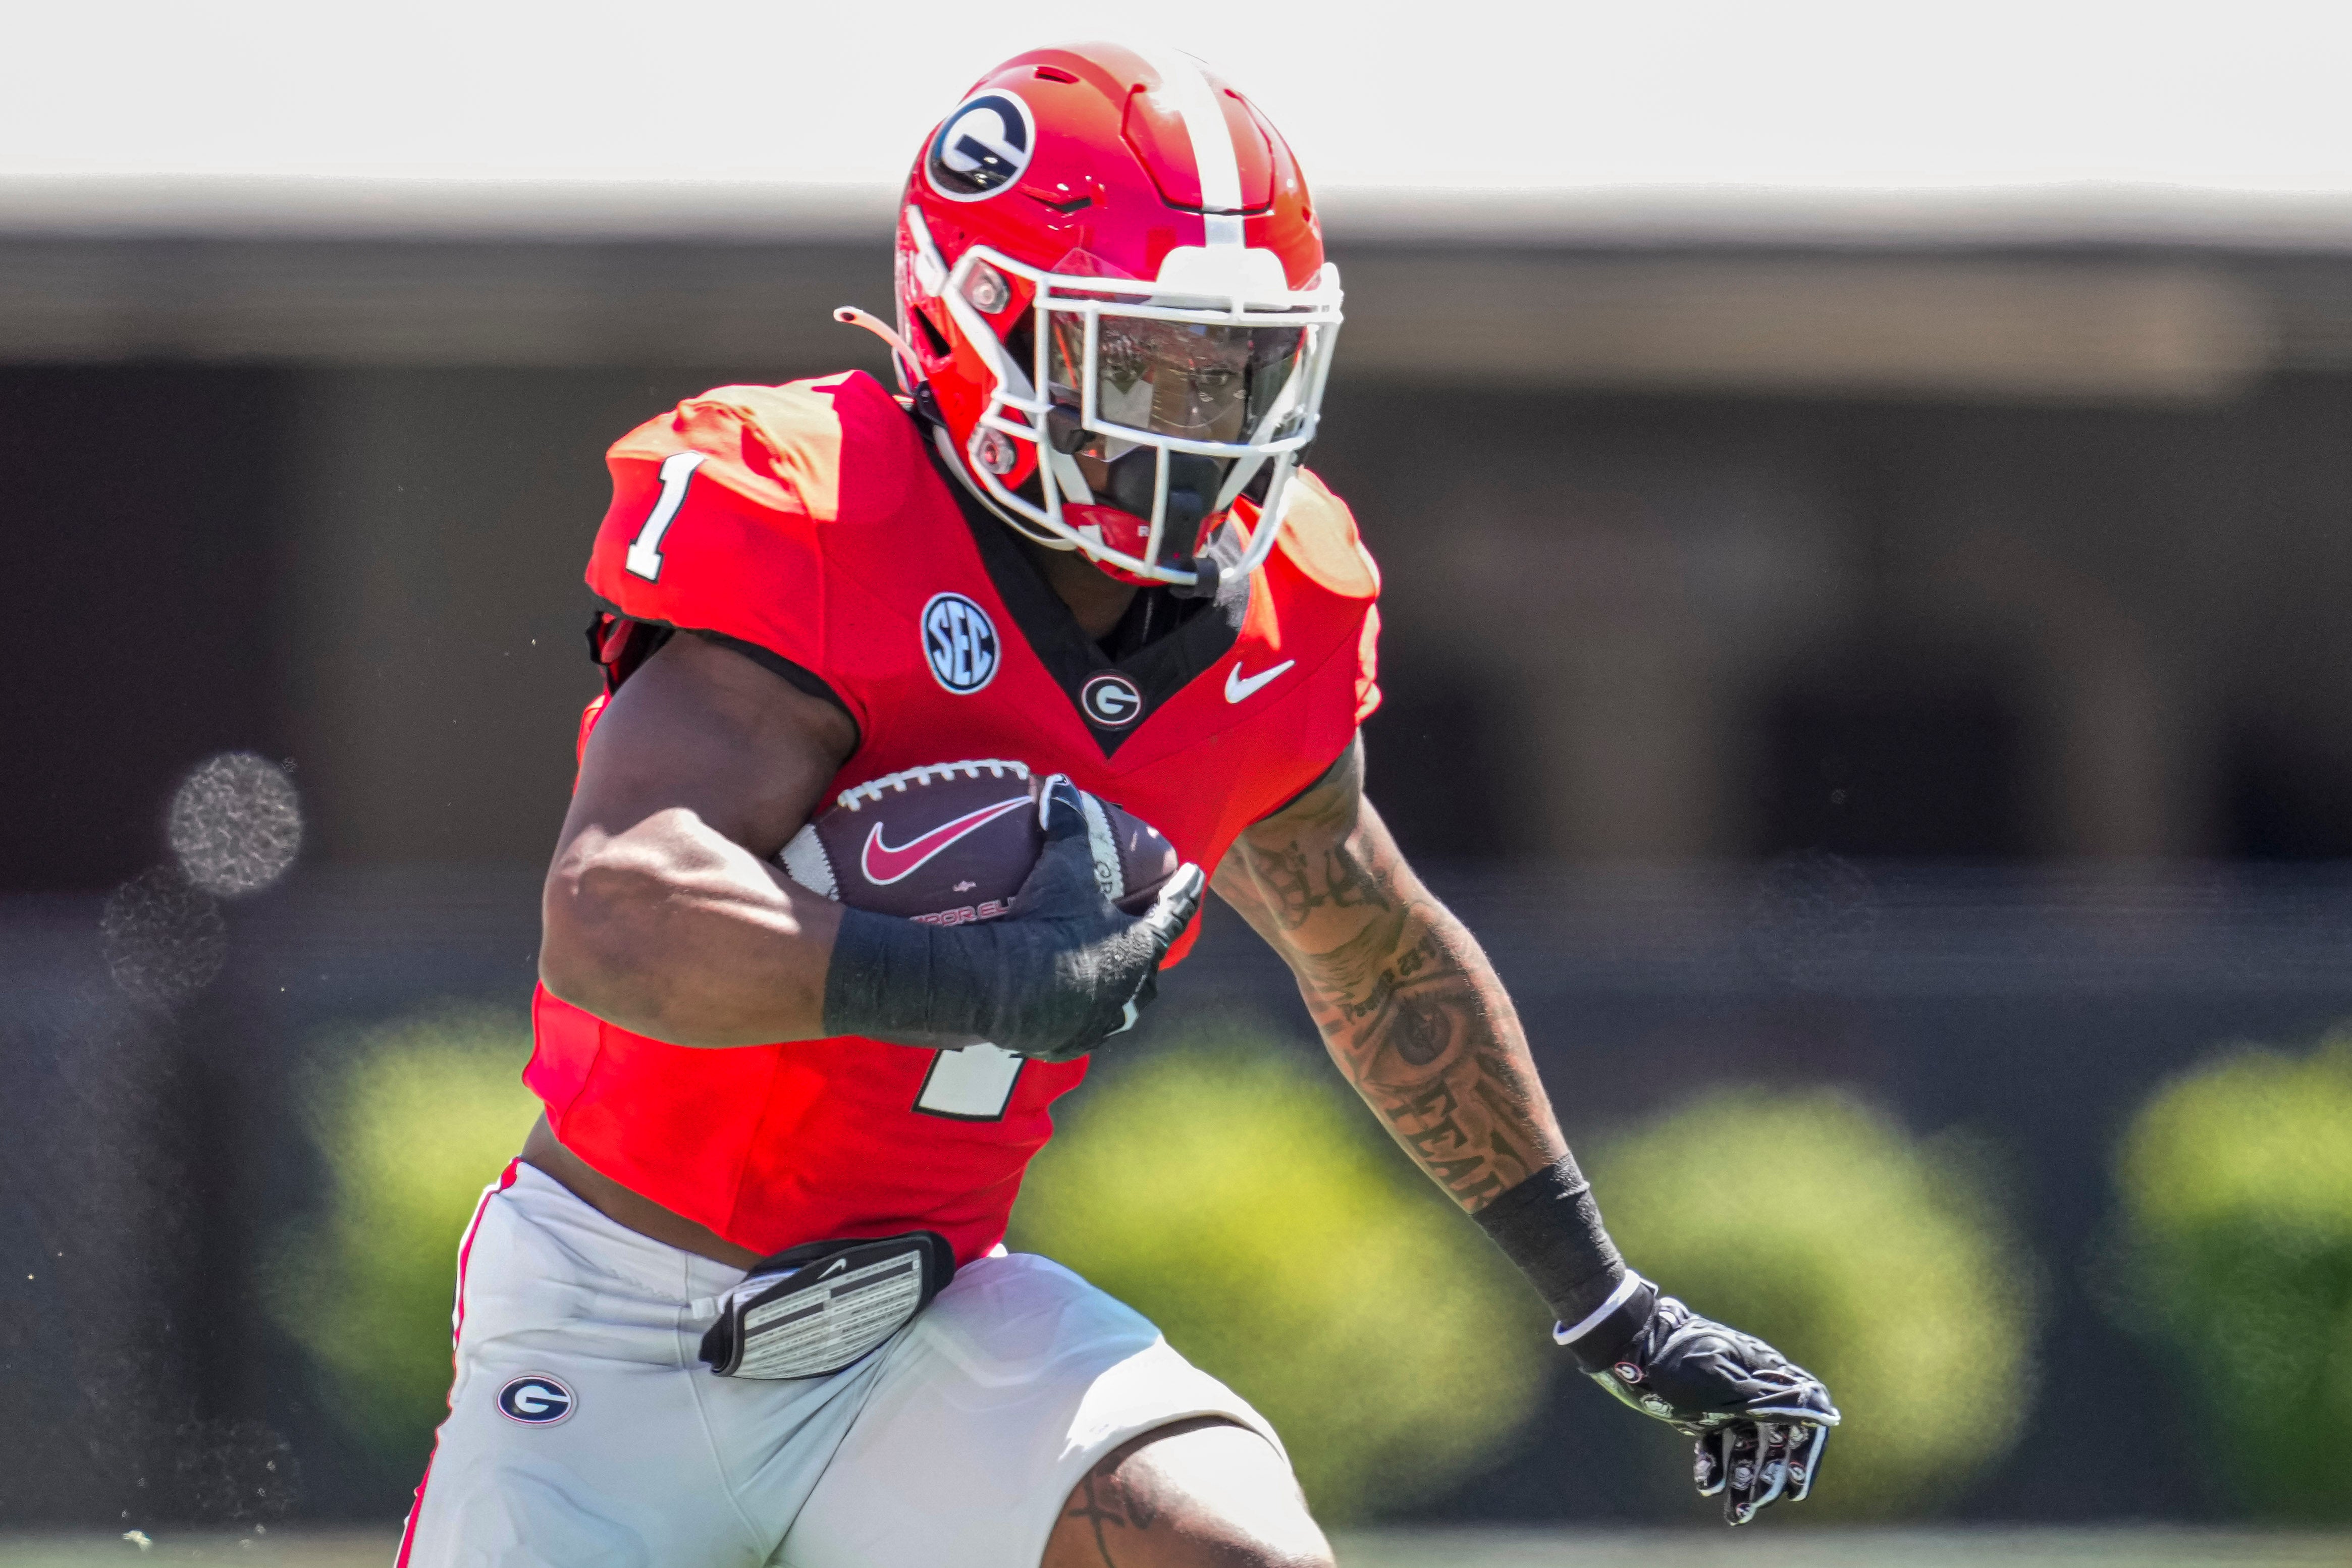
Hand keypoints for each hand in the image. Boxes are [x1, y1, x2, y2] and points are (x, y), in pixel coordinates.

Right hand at [994, 776, 1204, 1060]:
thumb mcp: (1061, 869)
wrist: (1002, 988)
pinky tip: (1068, 1012)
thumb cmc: (1047, 925)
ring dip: (1116, 991)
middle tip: (1139, 934)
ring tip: (1104, 976)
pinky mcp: (1066, 1043)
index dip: (1186, 890)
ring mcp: (1100, 1021)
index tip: (1197, 874)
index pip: (1174, 913)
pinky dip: (1078, 1019)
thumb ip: (1066, 824)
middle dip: (1147, 951)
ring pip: (1120, 1006)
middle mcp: (1130, 989)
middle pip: (1149, 967)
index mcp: (1140, 948)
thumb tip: (1059, 781)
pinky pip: (1080, 1030)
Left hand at [1559, 1274, 1838, 1524]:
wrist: (1629, 1348)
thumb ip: (1774, 1403)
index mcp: (1767, 1372)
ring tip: (1736, 1515)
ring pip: (1748, 1448)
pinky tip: (1706, 1485)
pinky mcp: (1704, 1412)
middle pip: (1778, 1437)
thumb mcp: (1728, 1386)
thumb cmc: (1679, 1362)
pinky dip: (1715, 1465)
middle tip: (1763, 1502)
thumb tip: (1825, 1412)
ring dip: (1745, 1481)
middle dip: (1772, 1474)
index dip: (1807, 1449)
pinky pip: (1718, 1444)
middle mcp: (1753, 1387)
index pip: (1806, 1411)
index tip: (1797, 1481)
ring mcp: (1729, 1400)